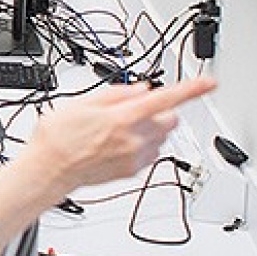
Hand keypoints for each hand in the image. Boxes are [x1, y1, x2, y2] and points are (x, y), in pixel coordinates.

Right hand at [14, 77, 215, 197]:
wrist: (48, 170)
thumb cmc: (57, 137)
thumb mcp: (82, 102)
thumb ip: (117, 94)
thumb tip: (140, 90)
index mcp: (123, 117)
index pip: (166, 99)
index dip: (191, 90)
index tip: (208, 83)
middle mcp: (134, 139)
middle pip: (170, 120)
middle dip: (160, 112)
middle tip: (134, 111)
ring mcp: (135, 158)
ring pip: (162, 138)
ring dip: (151, 129)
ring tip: (120, 130)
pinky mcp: (131, 172)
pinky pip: (151, 155)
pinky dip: (143, 146)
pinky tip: (117, 146)